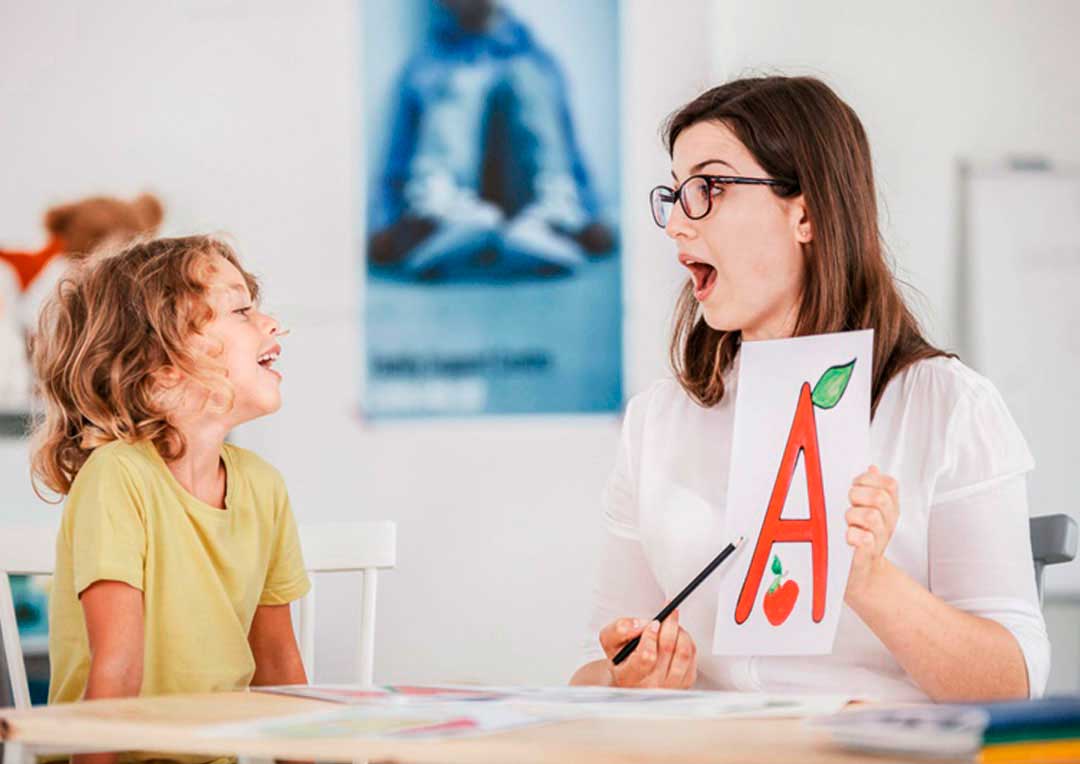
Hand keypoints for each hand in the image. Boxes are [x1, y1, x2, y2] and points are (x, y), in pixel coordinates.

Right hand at [598, 609, 697, 688]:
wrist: (632, 677)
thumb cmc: (622, 658)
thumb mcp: (610, 640)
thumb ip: (620, 629)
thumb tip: (640, 625)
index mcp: (628, 677)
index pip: (646, 657)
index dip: (651, 636)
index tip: (653, 623)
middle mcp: (650, 686)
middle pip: (667, 650)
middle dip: (669, 625)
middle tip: (668, 613)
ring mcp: (669, 686)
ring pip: (683, 653)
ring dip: (680, 632)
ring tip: (672, 624)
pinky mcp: (684, 683)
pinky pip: (692, 657)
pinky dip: (687, 641)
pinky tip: (677, 636)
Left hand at [844, 465, 898, 603]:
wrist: (864, 576)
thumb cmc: (864, 541)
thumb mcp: (872, 512)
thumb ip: (873, 489)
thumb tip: (873, 468)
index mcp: (890, 510)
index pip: (889, 484)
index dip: (870, 479)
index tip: (857, 485)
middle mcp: (887, 523)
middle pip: (880, 498)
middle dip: (859, 496)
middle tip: (851, 504)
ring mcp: (878, 540)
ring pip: (870, 516)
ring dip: (853, 516)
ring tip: (849, 523)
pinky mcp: (865, 556)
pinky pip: (863, 540)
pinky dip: (853, 536)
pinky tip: (849, 537)